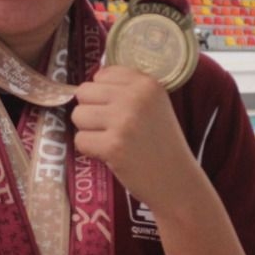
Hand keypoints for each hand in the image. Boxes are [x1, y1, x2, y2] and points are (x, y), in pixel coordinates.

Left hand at [71, 66, 199, 211]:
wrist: (176, 180)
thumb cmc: (161, 144)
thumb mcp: (155, 105)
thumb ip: (126, 90)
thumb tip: (84, 87)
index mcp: (146, 83)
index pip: (102, 74)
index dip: (102, 94)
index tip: (116, 110)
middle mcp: (135, 97)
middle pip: (84, 92)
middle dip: (91, 111)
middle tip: (110, 128)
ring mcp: (124, 121)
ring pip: (78, 115)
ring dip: (89, 130)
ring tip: (111, 140)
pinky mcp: (113, 146)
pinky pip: (80, 140)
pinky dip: (90, 150)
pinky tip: (110, 154)